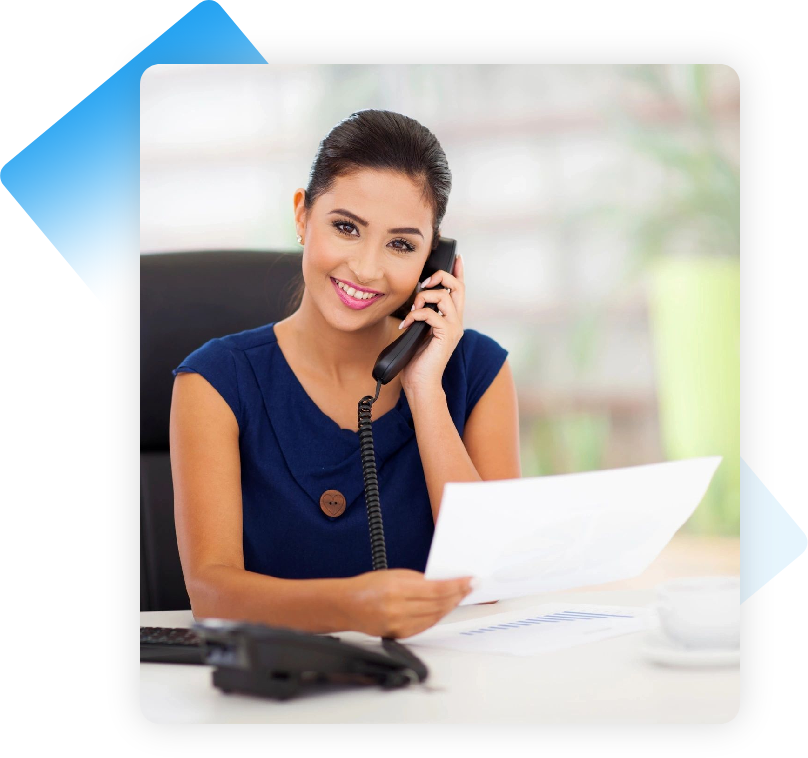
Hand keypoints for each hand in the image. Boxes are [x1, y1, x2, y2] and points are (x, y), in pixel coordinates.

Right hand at [347, 568, 472, 638]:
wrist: (347, 606)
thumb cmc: (367, 587)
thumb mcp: (394, 574)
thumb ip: (418, 579)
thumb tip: (441, 583)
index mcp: (397, 589)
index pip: (437, 589)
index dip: (457, 585)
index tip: (470, 581)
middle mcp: (399, 609)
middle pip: (439, 604)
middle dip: (458, 595)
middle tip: (470, 587)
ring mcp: (399, 625)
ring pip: (435, 616)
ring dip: (450, 606)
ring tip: (460, 596)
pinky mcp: (400, 635)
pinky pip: (426, 626)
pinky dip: (438, 616)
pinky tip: (444, 608)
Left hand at [399, 254, 464, 395]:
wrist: (420, 384)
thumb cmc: (417, 361)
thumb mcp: (419, 332)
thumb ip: (422, 316)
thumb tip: (414, 300)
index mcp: (451, 319)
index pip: (460, 290)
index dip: (459, 272)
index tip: (457, 258)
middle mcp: (456, 322)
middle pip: (458, 287)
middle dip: (440, 277)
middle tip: (423, 284)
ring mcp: (453, 329)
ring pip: (444, 296)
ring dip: (423, 297)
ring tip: (412, 310)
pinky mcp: (446, 335)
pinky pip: (431, 314)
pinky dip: (415, 315)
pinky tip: (406, 325)